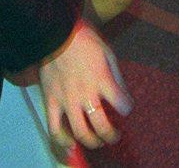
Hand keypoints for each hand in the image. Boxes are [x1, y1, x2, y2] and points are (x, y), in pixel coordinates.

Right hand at [34, 18, 131, 157]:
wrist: (55, 34)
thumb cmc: (84, 40)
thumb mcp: (107, 53)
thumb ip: (116, 75)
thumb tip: (123, 93)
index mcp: (102, 80)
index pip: (122, 104)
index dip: (127, 108)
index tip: (126, 107)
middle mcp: (86, 94)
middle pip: (102, 126)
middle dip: (111, 135)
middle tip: (113, 136)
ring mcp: (67, 100)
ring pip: (80, 132)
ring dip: (92, 142)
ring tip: (96, 142)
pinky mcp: (51, 101)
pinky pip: (55, 127)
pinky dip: (62, 140)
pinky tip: (70, 144)